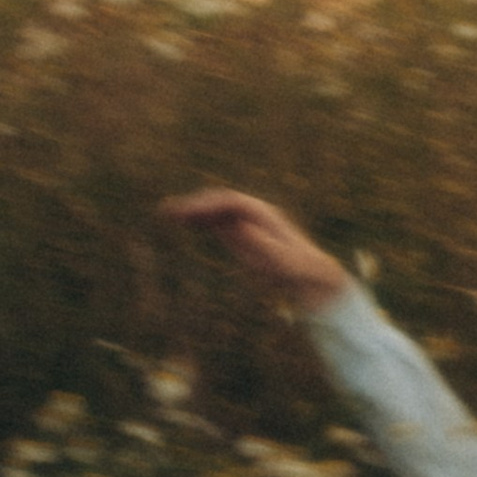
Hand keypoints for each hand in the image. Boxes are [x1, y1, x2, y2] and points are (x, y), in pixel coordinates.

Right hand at [159, 187, 352, 308]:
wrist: (310, 274)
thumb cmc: (297, 269)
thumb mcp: (280, 260)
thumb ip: (261, 244)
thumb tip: (240, 226)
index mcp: (262, 215)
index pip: (229, 202)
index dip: (207, 205)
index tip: (187, 213)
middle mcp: (253, 214)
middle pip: (219, 202)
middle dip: (194, 205)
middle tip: (167, 211)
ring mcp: (247, 222)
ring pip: (216, 211)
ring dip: (193, 211)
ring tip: (168, 213)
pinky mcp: (243, 234)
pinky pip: (218, 223)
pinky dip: (201, 221)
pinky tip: (186, 224)